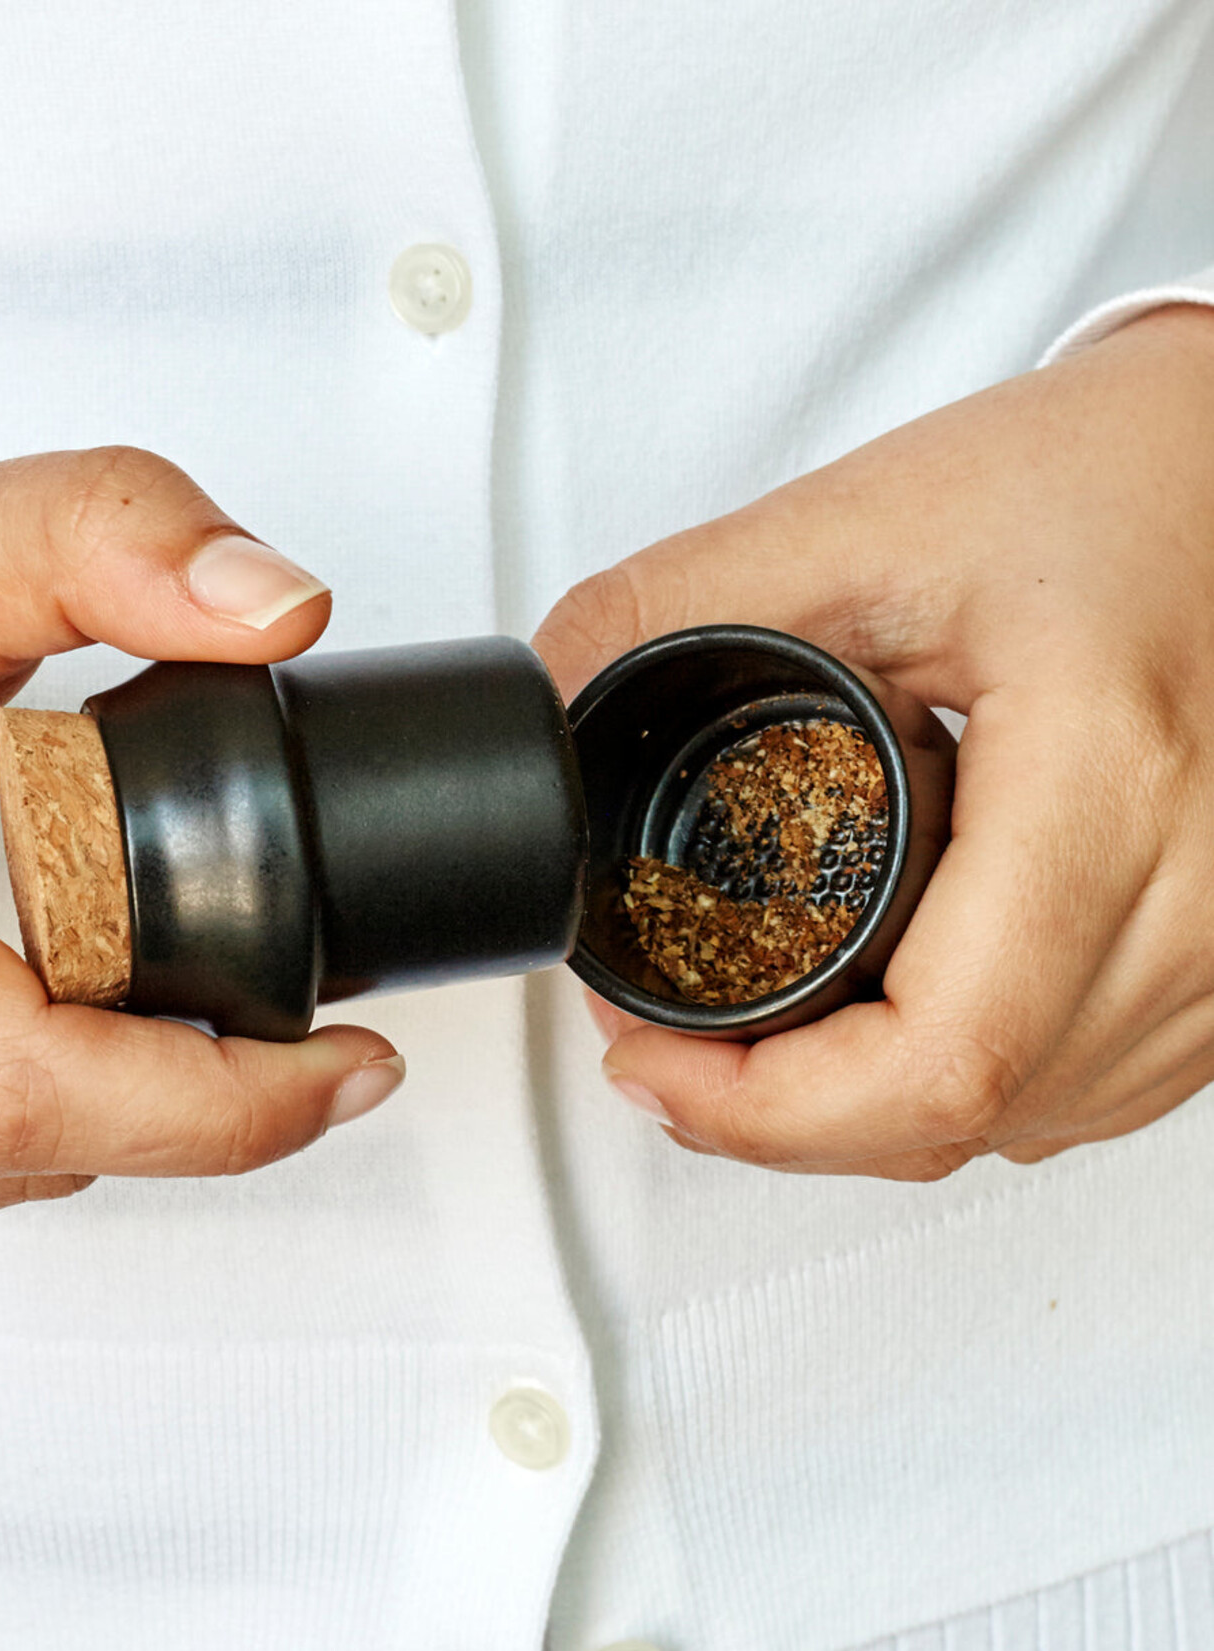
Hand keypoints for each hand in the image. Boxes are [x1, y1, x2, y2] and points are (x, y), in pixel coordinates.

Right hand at [0, 449, 403, 1233]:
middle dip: (191, 1118)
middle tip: (302, 1056)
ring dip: (111, 1129)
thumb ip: (119, 535)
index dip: (210, 1100)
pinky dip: (19, 1140)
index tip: (336, 1062)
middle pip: (2, 1143)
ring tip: (188, 1033)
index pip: (9, 1070)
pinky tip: (60, 1055)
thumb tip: (278, 609)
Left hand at [536, 305, 1213, 1178]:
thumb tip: (552, 709)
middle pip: (969, 1115)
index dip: (767, 1109)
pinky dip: (972, 1089)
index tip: (651, 1064)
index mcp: (1107, 781)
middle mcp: (1206, 892)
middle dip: (784, 1117)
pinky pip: (1098, 1092)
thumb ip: (673, 608)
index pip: (939, 1056)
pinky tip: (889, 1037)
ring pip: (1034, 1125)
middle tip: (672, 1053)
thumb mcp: (861, 524)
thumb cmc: (1109, 475)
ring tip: (756, 1045)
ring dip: (870, 1116)